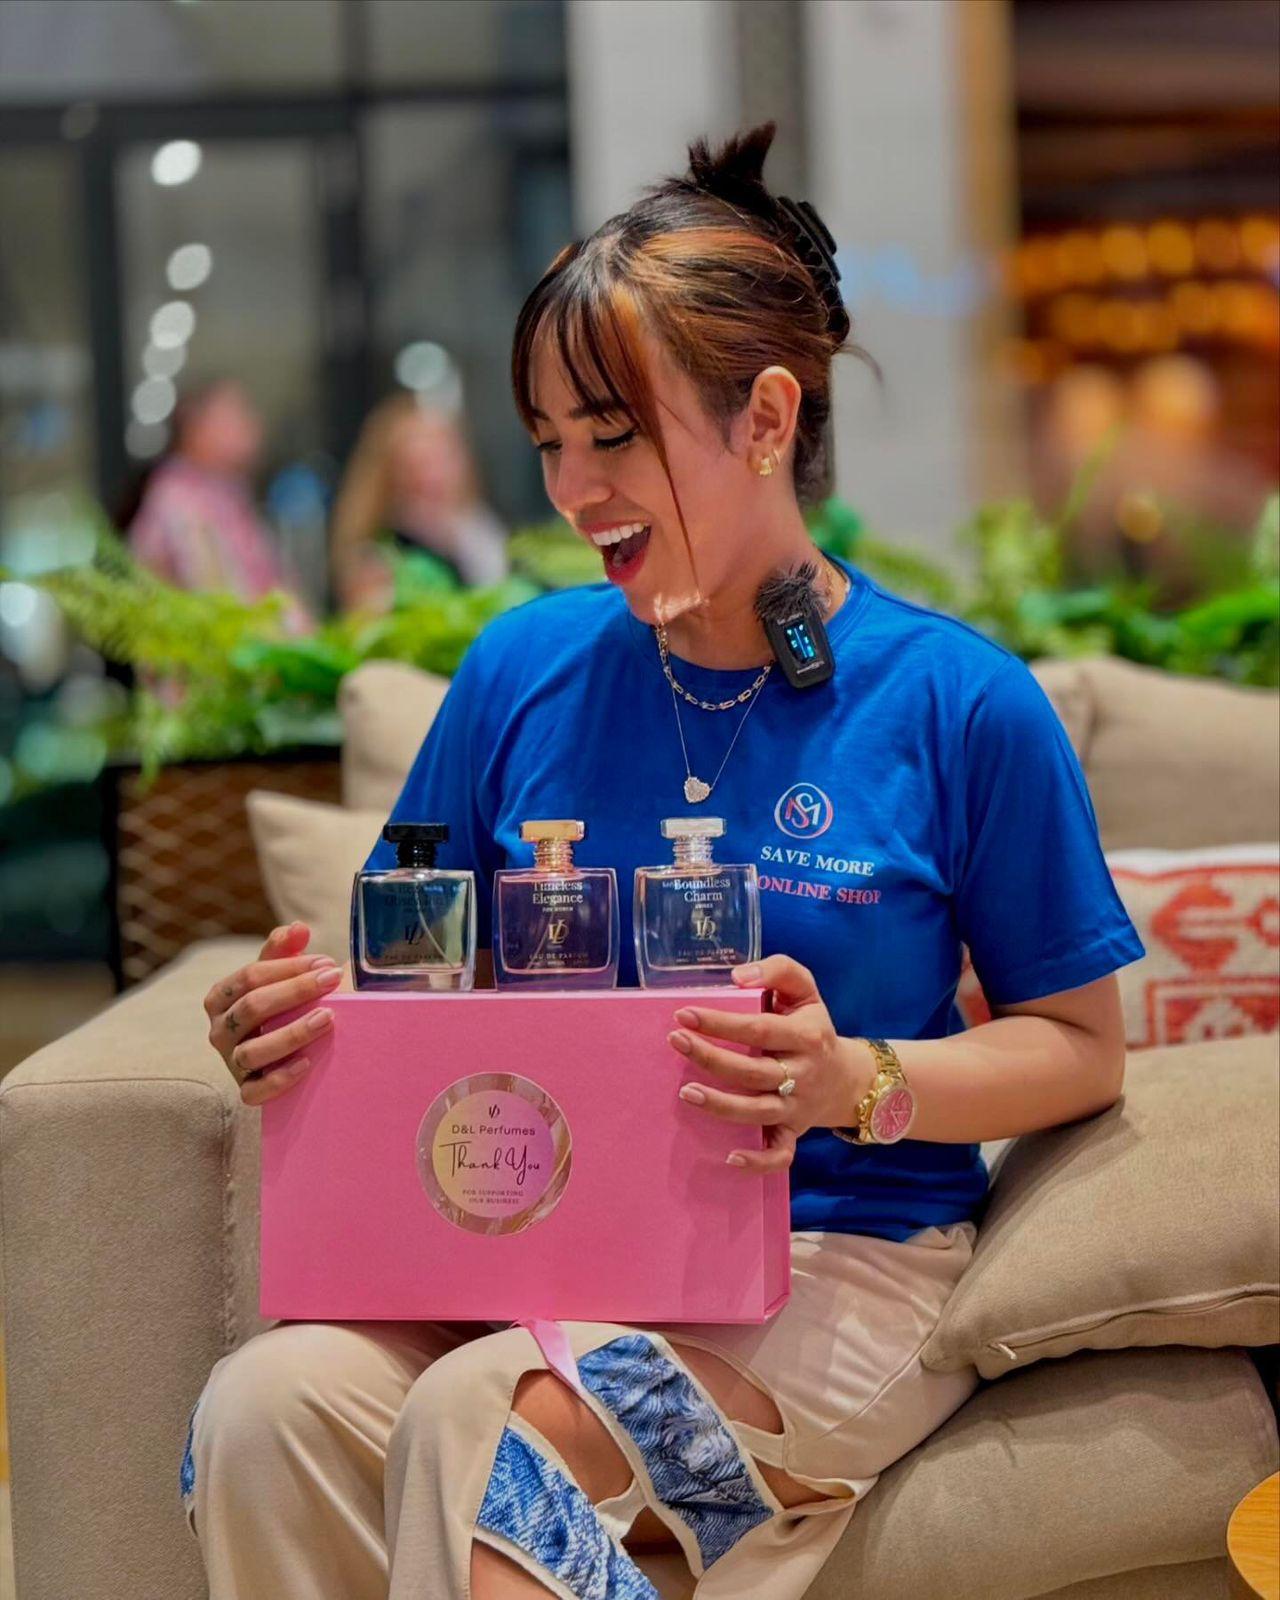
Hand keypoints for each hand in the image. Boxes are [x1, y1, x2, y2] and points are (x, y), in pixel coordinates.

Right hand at [203, 922, 343, 1106]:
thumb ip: (284, 951)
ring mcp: (231, 1062)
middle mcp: (219, 1030)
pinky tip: (308, 1063)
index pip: (250, 976)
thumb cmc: (278, 1007)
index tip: (326, 963)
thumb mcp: (277, 976)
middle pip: (252, 1007)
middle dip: (295, 991)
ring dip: (292, 1033)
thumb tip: (298, 928)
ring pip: (252, 1051)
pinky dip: (280, 1079)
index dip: (289, 967)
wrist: (277, 1055)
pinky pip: (255, 1091)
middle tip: (333, 980)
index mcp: (221, 997)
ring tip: (327, 1018)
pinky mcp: (246, 1090)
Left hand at [665, 955, 870, 1173]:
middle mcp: (803, 1074)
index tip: (684, 1014)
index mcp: (805, 1036)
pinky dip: (758, 1161)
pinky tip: (729, 1157)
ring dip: (721, 1105)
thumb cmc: (812, 1028)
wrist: (848, 1078)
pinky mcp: (793, 1133)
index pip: (759, 1028)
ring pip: (758, 1111)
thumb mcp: (805, 991)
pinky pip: (780, 1155)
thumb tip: (738, 976)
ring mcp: (798, 1108)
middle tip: (676, 1042)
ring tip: (684, 1092)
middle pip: (753, 1071)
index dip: (721, 1022)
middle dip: (711, 1057)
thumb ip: (778, 970)